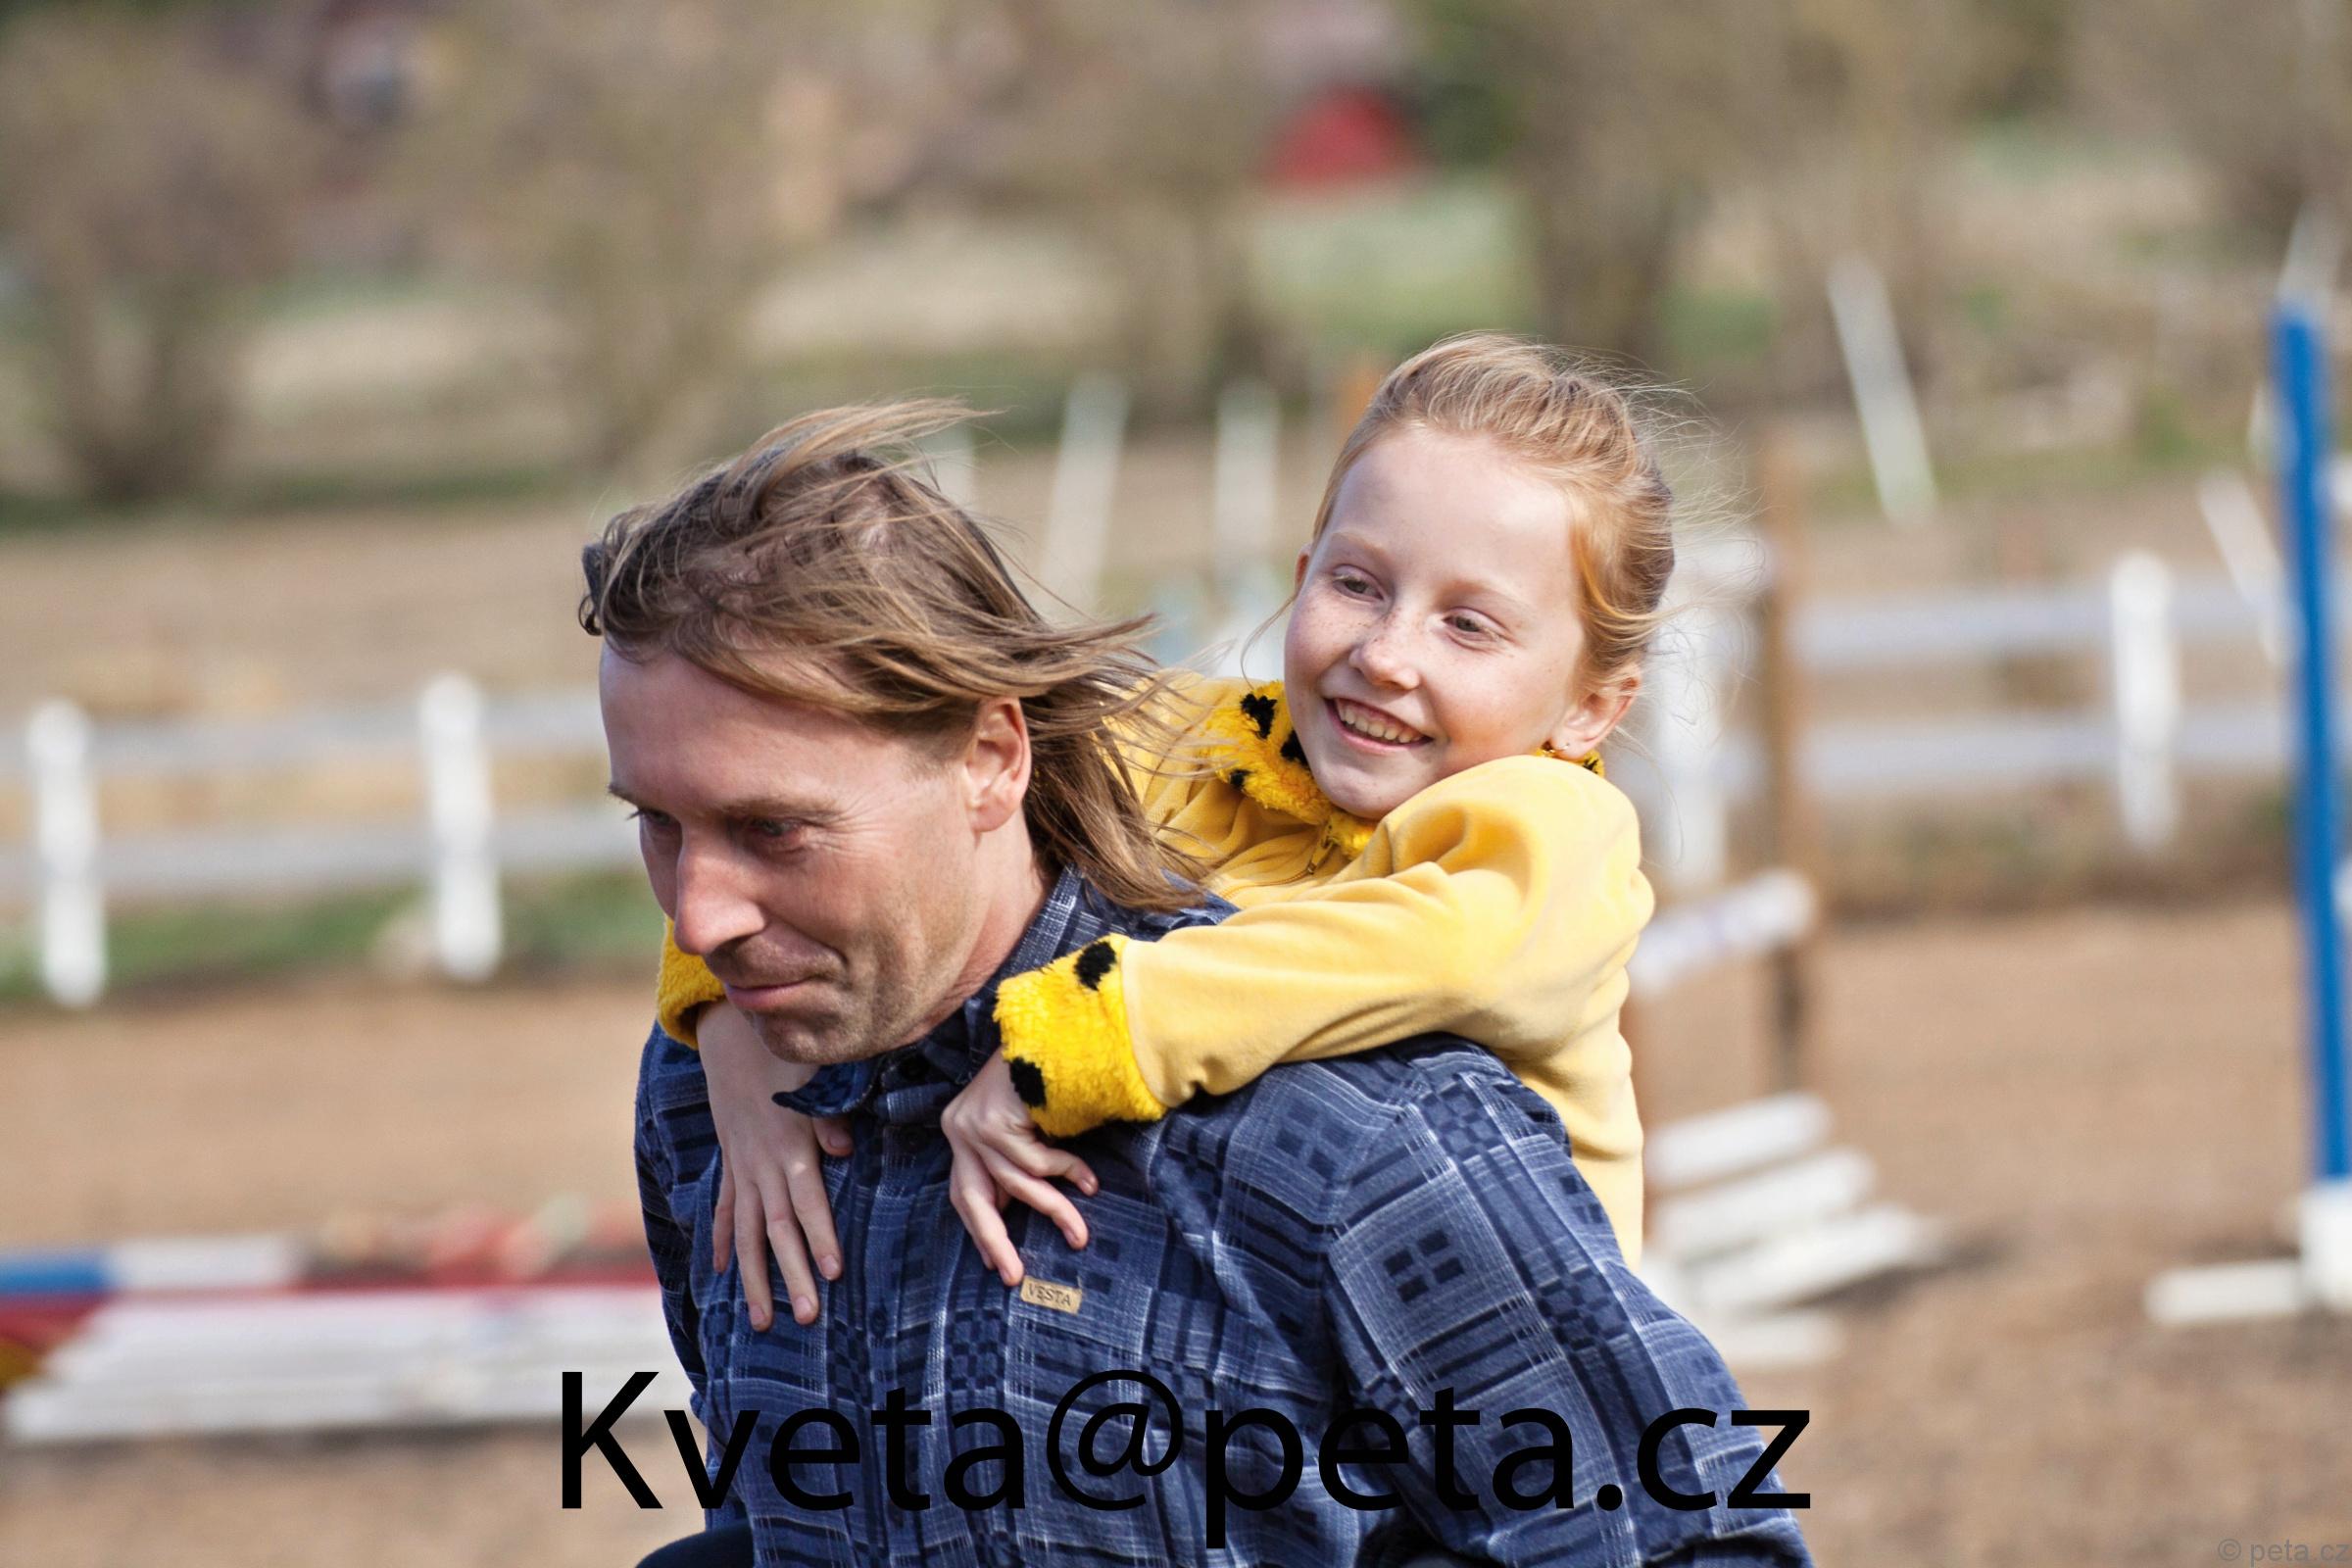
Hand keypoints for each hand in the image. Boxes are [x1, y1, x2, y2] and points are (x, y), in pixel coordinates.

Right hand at [699, 1003, 852, 1330]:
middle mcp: (762, 1166)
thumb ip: (829, 1115)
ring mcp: (741, 1169)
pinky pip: (725, 1209)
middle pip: (777, 1231)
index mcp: (789, 1147)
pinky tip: (720, 1271)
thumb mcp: (813, 1077)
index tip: (833, 1272)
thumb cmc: (785, 1057)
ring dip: (754, 1278)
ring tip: (763, 1321)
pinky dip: (722, 1240)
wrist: (731, 1038)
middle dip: (792, 1276)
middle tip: (807, 1317)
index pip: (807, 1203)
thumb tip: (845, 1148)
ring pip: (746, 1233)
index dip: (820, 1237)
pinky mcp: (731, 1164)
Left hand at [940, 1049, 1097, 1287]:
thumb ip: (1012, 1162)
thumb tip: (1014, 1208)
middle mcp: (959, 1128)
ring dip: (1053, 1212)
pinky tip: (1087, 1180)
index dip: (980, 1228)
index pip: (963, 1191)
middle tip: (1013, 1275)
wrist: (1053, 1031)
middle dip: (994, 1240)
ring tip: (1079, 1234)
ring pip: (1016, 1185)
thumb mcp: (1021, 1126)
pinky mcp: (996, 1121)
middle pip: (971, 1199)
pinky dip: (1066, 1173)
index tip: (996, 1262)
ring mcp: (975, 1125)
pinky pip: (1036, 1163)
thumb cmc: (1043, 1078)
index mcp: (960, 1129)